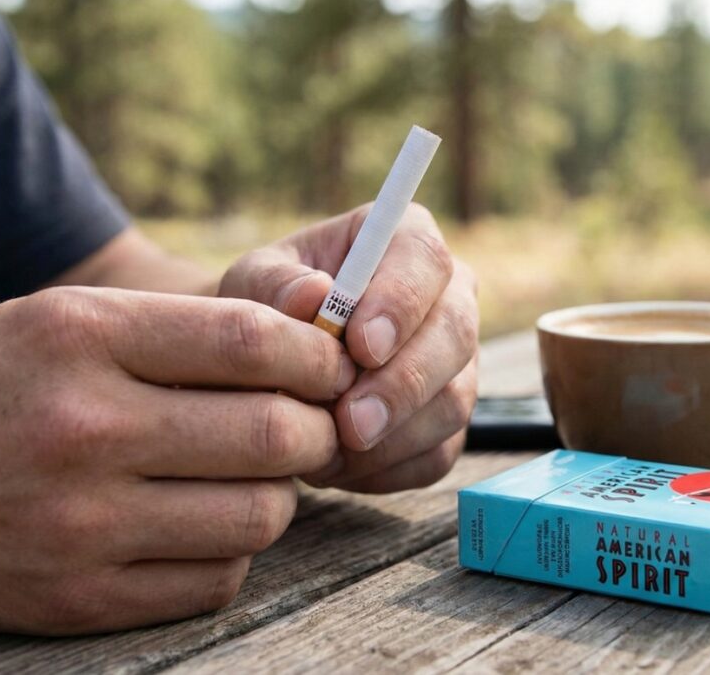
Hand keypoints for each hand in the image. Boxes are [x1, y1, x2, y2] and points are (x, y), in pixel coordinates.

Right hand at [0, 287, 353, 633]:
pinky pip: (218, 579)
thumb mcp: (65, 321)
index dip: (316, 355)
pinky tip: (208, 522)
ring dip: (281, 492)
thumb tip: (309, 340)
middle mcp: (84, 429)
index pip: (252, 341)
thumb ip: (184, 326)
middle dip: (318, 428)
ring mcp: (82, 524)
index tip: (329, 365)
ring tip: (256, 474)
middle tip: (312, 423)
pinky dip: (235, 548)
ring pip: (261, 515)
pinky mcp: (81, 597)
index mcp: (82, 338)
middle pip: (274, 433)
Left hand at [219, 203, 478, 492]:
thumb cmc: (267, 308)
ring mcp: (457, 363)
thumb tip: (314, 296)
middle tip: (351, 423)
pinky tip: (337, 466)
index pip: (425, 259)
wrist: (271, 363)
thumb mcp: (253, 284)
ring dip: (391, 437)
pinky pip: (436, 453)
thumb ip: (276, 285)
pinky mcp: (448, 421)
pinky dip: (386, 469)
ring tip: (324, 451)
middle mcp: (448, 296)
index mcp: (406, 241)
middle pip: (455, 335)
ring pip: (453, 402)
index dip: (402, 303)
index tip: (361, 346)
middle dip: (403, 385)